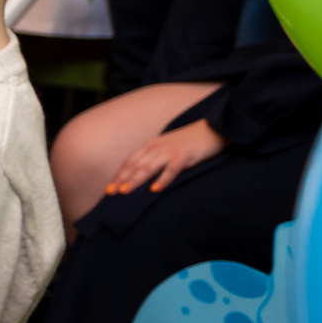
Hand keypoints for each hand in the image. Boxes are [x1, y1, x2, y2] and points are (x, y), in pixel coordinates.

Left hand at [106, 119, 222, 196]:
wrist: (213, 129)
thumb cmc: (187, 142)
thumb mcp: (165, 147)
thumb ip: (152, 158)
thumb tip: (138, 174)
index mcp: (150, 146)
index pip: (129, 162)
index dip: (118, 175)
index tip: (108, 189)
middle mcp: (156, 147)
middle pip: (135, 165)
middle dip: (122, 179)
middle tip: (111, 193)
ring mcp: (170, 151)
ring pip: (148, 167)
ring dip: (136, 180)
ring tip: (125, 192)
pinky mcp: (184, 155)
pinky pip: (171, 169)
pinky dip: (162, 179)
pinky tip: (155, 189)